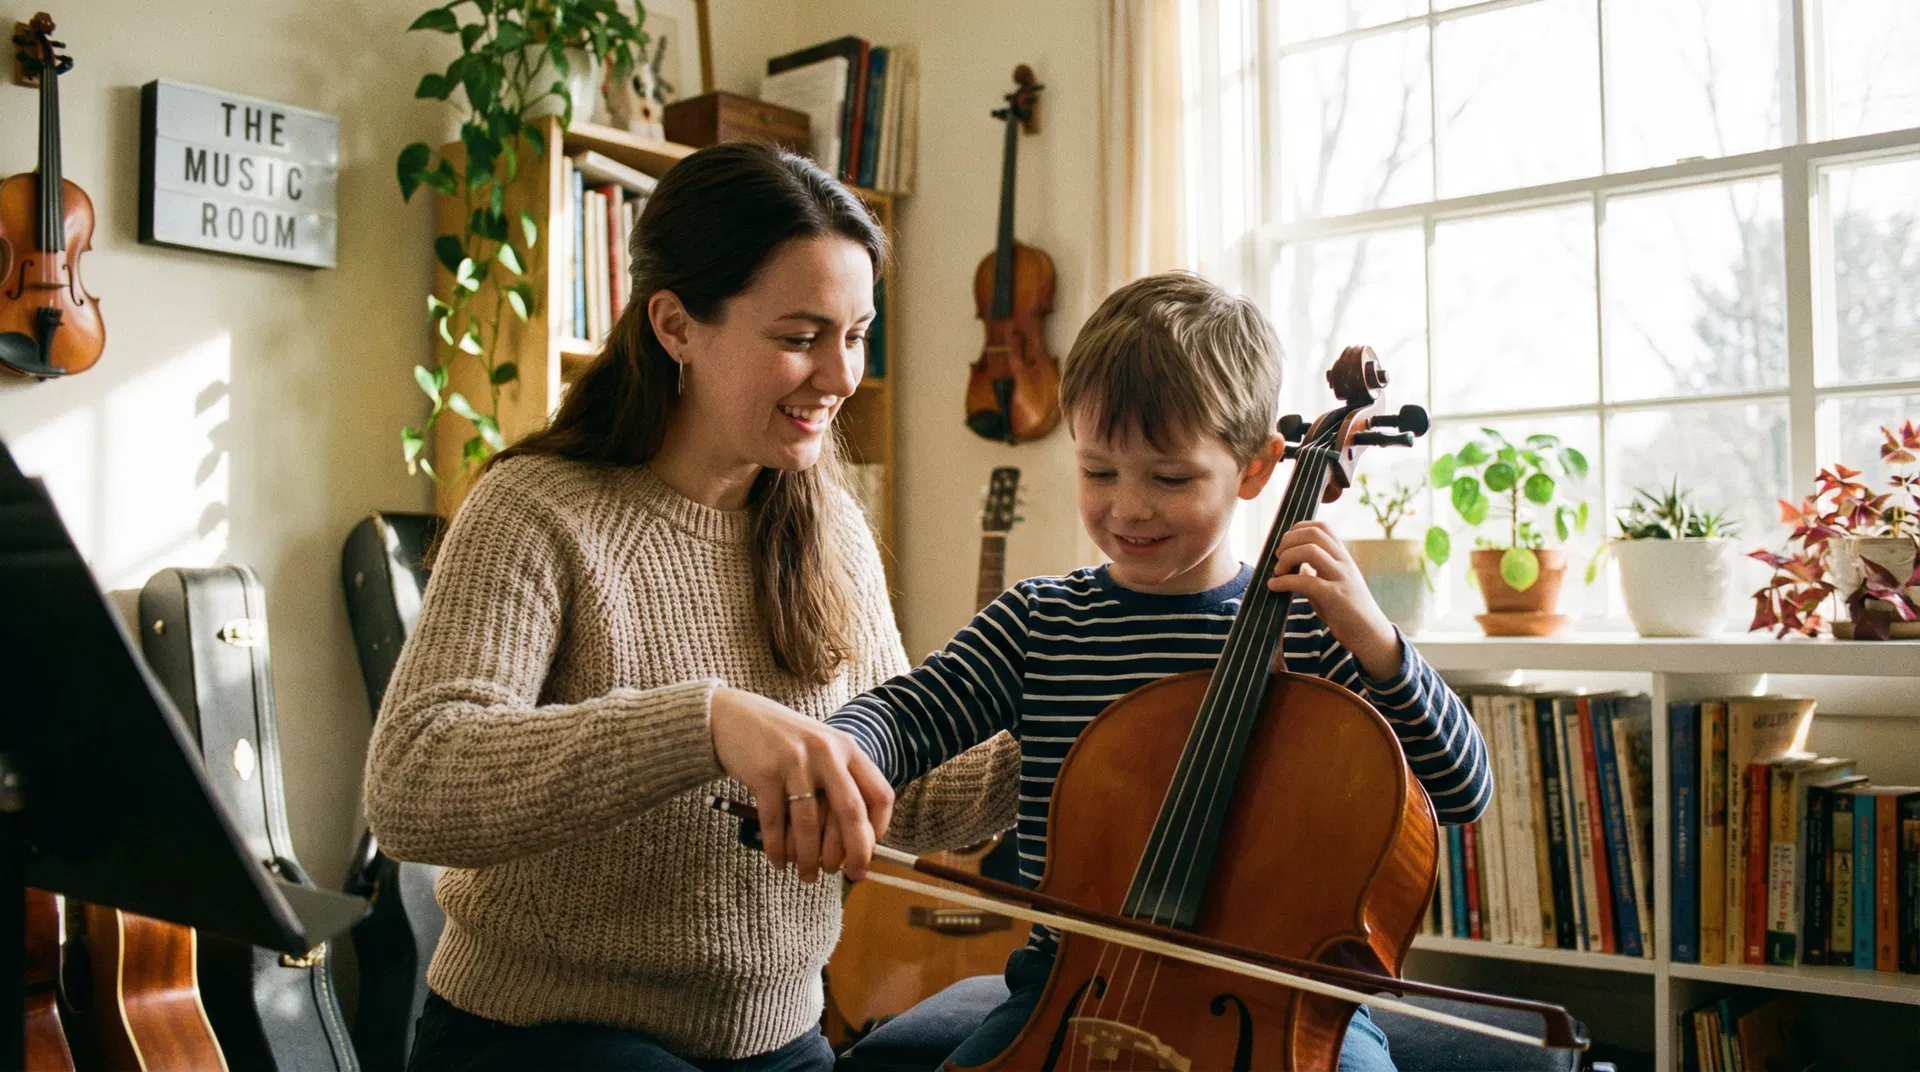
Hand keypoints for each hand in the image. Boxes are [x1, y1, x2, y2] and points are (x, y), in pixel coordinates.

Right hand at [709, 686, 893, 881]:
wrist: (734, 717)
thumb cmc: (782, 743)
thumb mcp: (819, 751)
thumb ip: (838, 784)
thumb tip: (854, 842)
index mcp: (847, 748)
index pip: (879, 794)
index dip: (880, 829)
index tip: (869, 851)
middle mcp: (826, 752)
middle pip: (851, 812)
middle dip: (855, 852)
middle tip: (850, 875)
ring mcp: (795, 762)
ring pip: (809, 825)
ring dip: (810, 859)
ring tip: (808, 876)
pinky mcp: (764, 773)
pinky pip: (775, 823)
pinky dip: (778, 849)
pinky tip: (779, 861)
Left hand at [1266, 520, 1401, 680]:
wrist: (1369, 634)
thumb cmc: (1346, 609)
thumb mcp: (1330, 583)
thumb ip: (1315, 570)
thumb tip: (1292, 563)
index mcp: (1342, 556)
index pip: (1321, 526)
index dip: (1298, 529)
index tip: (1285, 545)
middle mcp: (1343, 562)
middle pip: (1313, 533)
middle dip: (1289, 541)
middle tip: (1279, 559)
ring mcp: (1341, 578)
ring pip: (1310, 551)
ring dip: (1286, 558)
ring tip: (1278, 572)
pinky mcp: (1336, 596)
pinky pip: (1306, 581)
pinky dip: (1284, 581)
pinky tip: (1274, 587)